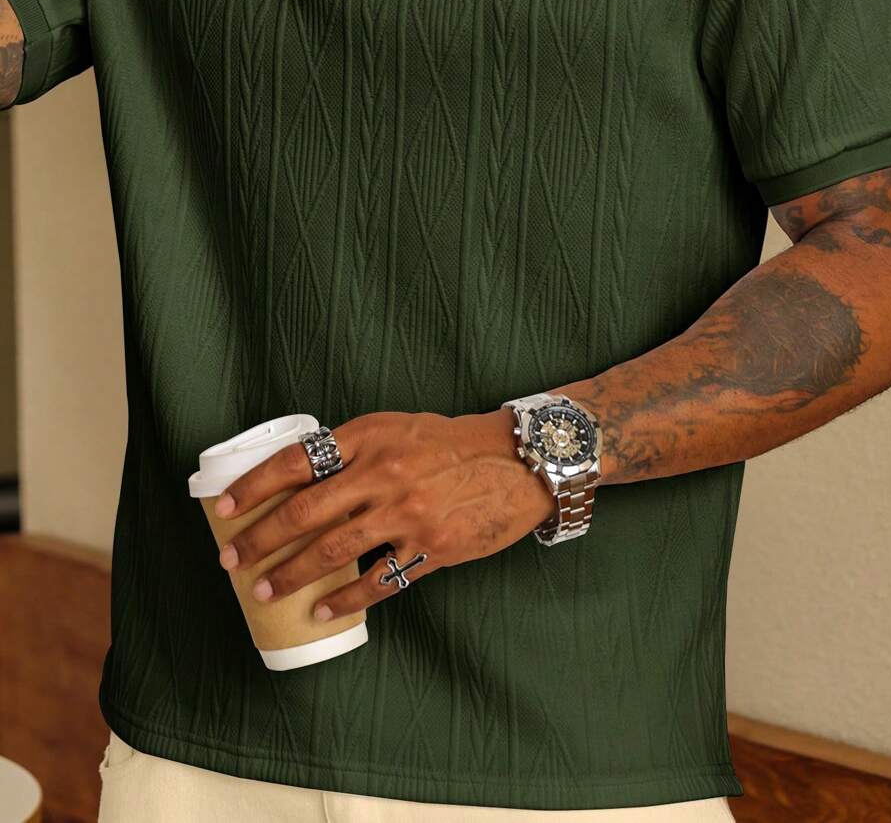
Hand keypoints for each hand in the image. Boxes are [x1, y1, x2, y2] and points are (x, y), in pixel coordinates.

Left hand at [212, 409, 557, 620]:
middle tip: (231, 561)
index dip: (253, 487)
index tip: (223, 508)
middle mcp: (382, 473)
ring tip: (264, 591)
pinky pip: (379, 580)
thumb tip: (303, 483)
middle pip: (304, 512)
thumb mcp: (396, 428)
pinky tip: (322, 612)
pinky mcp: (432, 547)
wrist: (516, 460)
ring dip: (291, 576)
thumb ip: (354, 451)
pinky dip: (345, 600)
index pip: (295, 462)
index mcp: (368, 437)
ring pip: (332, 551)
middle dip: (259, 540)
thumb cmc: (450, 443)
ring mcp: (407, 512)